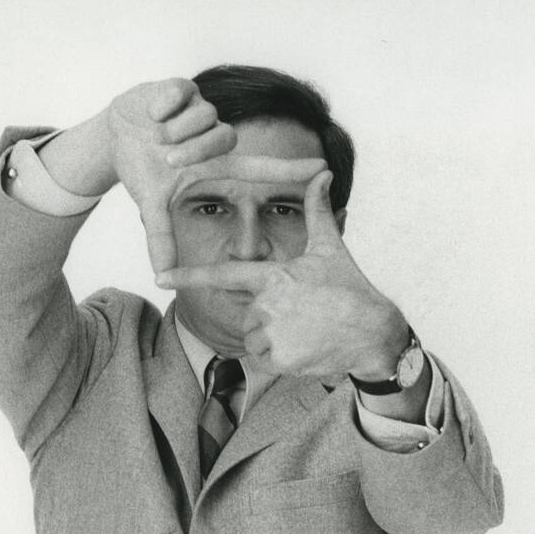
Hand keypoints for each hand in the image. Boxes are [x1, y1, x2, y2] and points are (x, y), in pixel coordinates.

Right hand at [105, 79, 326, 272]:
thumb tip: (161, 275)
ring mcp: (199, 109)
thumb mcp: (152, 205)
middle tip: (167, 158)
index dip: (289, 169)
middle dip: (193, 150)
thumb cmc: (143, 169)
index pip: (258, 167)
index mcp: (215, 162)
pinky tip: (152, 115)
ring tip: (155, 135)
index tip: (322, 168)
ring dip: (174, 131)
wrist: (115, 138)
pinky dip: (163, 107)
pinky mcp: (182, 88)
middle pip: (223, 137)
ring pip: (202, 116)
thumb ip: (161, 238)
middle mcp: (213, 133)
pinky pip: (181, 94)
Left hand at [157, 170, 408, 378]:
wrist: (375, 333)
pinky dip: (281, 357)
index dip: (188, 276)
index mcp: (273, 276)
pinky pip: (264, 359)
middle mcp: (267, 304)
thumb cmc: (350, 288)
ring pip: (254, 338)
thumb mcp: (330, 249)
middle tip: (301, 315)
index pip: (222, 275)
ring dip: (273, 338)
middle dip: (267, 317)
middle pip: (247, 314)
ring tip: (305, 330)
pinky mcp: (280, 358)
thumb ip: (317, 211)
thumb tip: (322, 174)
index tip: (160, 276)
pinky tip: (305, 348)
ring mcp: (273, 333)